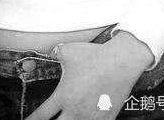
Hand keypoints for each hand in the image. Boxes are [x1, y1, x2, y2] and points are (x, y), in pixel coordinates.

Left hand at [24, 40, 144, 119]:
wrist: (121, 61)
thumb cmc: (94, 56)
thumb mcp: (67, 51)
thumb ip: (53, 55)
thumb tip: (46, 55)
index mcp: (64, 96)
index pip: (42, 116)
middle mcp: (76, 110)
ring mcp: (91, 117)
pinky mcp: (106, 119)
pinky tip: (82, 119)